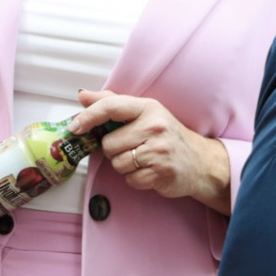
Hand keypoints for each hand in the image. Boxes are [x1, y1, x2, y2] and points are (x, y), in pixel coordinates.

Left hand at [72, 89, 230, 209]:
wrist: (200, 162)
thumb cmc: (167, 136)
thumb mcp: (143, 113)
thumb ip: (111, 103)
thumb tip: (83, 95)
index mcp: (147, 108)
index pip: (110, 107)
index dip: (88, 117)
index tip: (75, 126)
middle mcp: (155, 126)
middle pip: (109, 143)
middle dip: (113, 150)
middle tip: (131, 147)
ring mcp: (159, 150)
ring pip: (116, 163)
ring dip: (123, 165)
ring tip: (141, 159)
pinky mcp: (161, 172)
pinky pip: (129, 179)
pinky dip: (134, 179)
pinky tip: (148, 170)